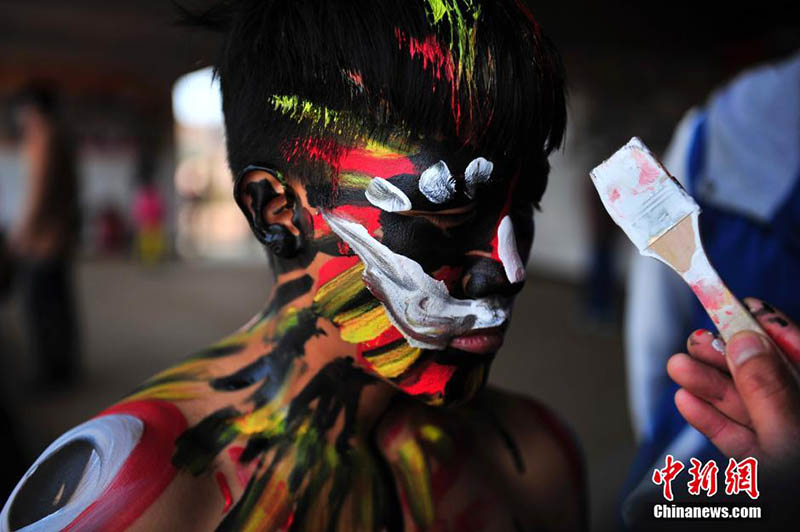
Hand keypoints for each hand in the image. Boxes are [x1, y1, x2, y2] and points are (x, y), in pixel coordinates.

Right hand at [667, 298, 799, 467]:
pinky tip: (685, 400)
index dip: (768, 326)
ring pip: (743, 404)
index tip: (739, 304)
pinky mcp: (760, 465)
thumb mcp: (788, 437)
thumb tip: (744, 343)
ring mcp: (781, 441)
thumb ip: (767, 390)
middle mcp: (798, 417)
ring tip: (677, 366)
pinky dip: (708, 418)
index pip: (797, 353)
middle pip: (764, 375)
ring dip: (706, 384)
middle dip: (726, 355)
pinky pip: (734, 435)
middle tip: (698, 340)